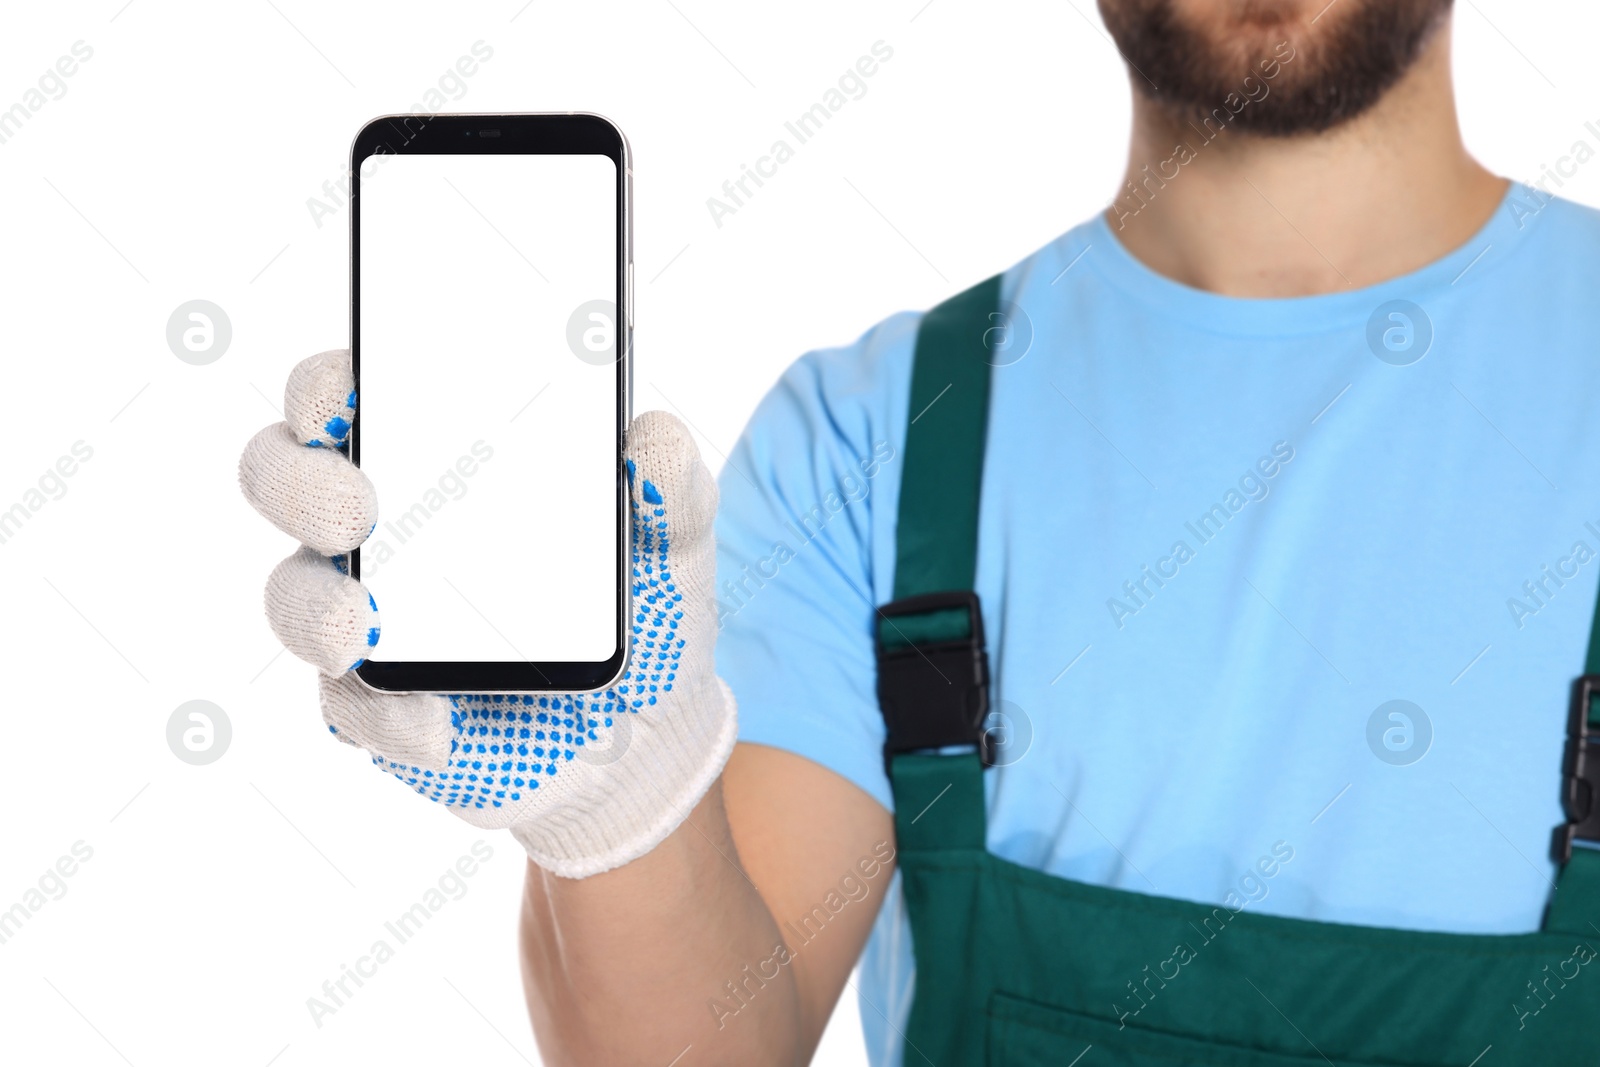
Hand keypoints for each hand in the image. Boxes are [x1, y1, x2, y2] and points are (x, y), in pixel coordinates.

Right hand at [238, 350, 736, 877]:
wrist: (650, 728)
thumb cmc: (644, 603)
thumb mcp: (673, 542)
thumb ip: (675, 488)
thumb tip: (656, 437)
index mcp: (435, 454)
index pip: (345, 395)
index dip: (325, 385)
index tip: (347, 393)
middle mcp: (381, 526)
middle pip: (283, 476)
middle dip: (299, 483)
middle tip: (356, 507)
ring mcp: (366, 617)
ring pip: (294, 595)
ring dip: (317, 608)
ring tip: (365, 629)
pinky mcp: (377, 706)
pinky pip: (349, 709)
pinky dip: (387, 717)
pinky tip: (437, 726)